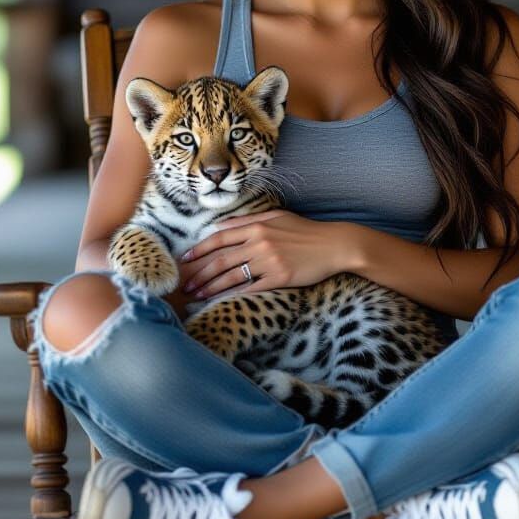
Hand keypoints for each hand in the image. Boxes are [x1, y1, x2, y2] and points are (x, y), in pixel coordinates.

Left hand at [179, 210, 350, 299]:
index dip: (199, 250)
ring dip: (211, 287)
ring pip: (231, 276)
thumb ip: (247, 221)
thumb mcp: (276, 217)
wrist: (334, 245)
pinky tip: (221, 302)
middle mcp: (259, 242)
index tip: (184, 260)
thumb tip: (219, 226)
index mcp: (257, 225)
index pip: (219, 238)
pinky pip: (251, 288)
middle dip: (199, 273)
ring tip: (197, 295)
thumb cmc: (305, 230)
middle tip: (185, 285)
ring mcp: (269, 261)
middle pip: (220, 260)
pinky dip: (233, 295)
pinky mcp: (280, 277)